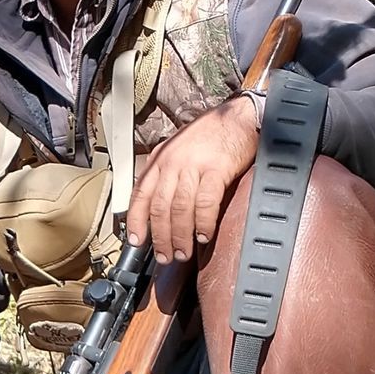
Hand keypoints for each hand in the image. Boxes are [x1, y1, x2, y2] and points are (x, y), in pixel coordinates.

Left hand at [125, 94, 260, 264]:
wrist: (238, 117)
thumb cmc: (211, 136)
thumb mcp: (178, 151)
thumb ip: (167, 174)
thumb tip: (159, 207)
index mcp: (160, 159)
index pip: (140, 194)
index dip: (136, 221)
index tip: (136, 241)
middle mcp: (172, 162)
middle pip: (159, 207)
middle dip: (160, 237)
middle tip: (165, 256)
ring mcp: (193, 165)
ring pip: (179, 208)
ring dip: (180, 235)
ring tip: (183, 252)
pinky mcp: (216, 169)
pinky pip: (204, 202)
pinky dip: (202, 222)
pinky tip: (203, 235)